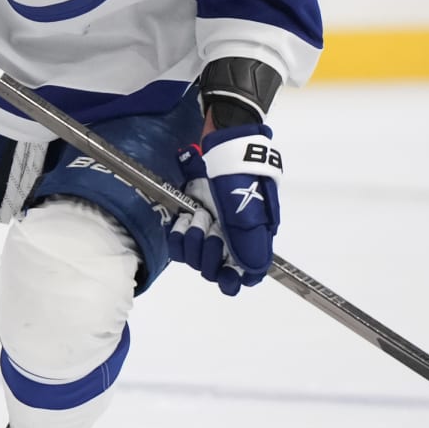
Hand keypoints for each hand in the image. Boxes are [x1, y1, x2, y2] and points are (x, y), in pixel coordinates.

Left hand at [166, 124, 282, 294]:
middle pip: (214, 272)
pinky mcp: (188, 222)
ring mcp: (207, 232)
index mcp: (251, 242)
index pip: (243, 277)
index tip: (225, 271)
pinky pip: (177, 245)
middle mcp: (229, 242)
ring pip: (193, 260)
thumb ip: (248, 242)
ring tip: (200, 214)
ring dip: (194, 240)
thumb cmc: (241, 177)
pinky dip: (178, 235)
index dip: (233, 280)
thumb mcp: (249, 209)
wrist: (223, 147)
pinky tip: (184, 218)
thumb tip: (250, 273)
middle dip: (210, 252)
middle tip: (213, 226)